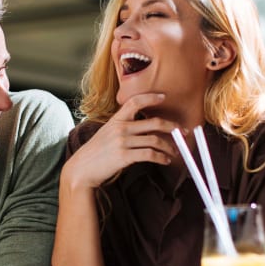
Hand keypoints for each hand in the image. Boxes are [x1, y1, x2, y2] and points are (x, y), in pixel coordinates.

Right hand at [62, 93, 178, 189]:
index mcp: (116, 120)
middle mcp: (120, 128)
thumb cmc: (96, 153)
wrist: (82, 168)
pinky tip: (165, 161)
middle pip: (154, 122)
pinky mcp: (124, 156)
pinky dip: (161, 158)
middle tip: (183, 132)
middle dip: (172, 127)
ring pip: (155, 140)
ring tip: (175, 152)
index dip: (151, 97)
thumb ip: (122, 128)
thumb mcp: (106, 134)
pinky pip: (149, 155)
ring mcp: (122, 142)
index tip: (164, 97)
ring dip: (169, 147)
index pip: (135, 101)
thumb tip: (144, 129)